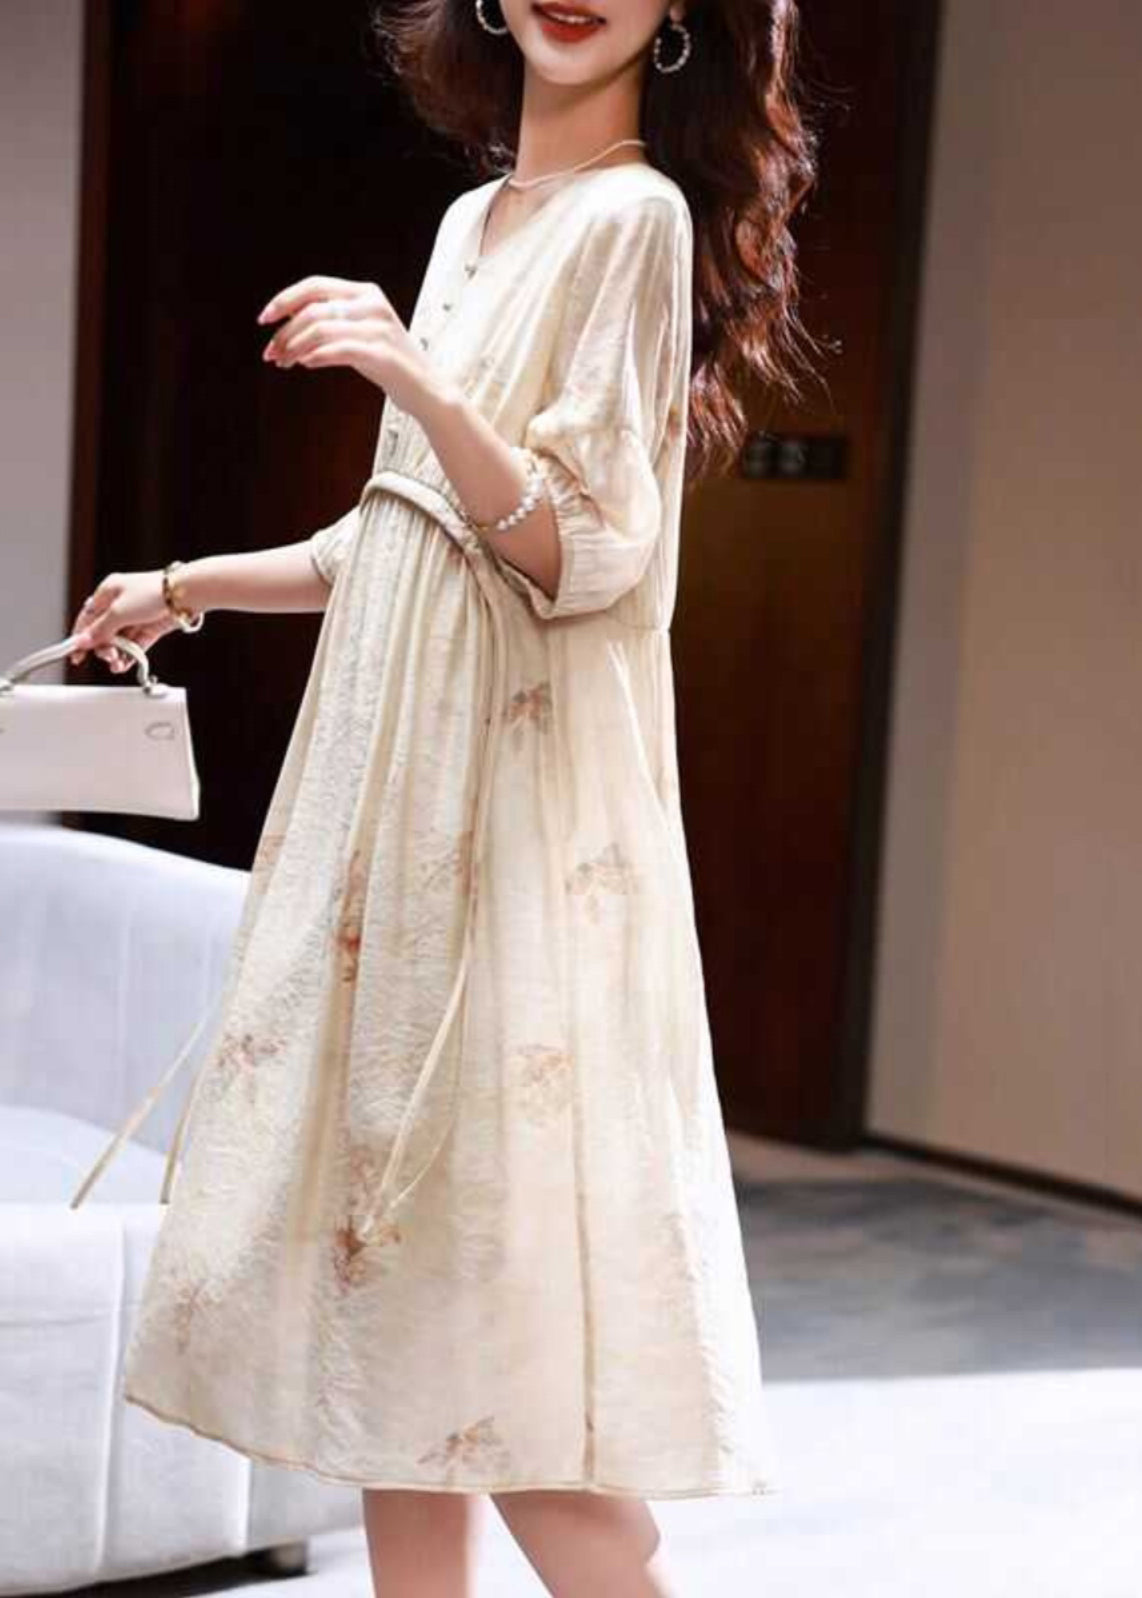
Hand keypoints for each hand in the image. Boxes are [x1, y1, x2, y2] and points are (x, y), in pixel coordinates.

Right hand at [68, 571, 179, 670]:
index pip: (87, 618)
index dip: (80, 637)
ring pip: (120, 640)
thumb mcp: (118, 612)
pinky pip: (135, 645)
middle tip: (106, 656)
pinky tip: (125, 664)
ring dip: (116, 654)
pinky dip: (129, 656)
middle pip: (103, 631)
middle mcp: (121, 604)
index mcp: (108, 592)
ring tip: (117, 663)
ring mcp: (136, 616)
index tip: (75, 654)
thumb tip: (83, 641)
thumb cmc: (152, 592)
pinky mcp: (150, 627)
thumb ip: (100, 630)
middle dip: (102, 647)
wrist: (183, 594)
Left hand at [257, 275, 441, 418]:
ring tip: (285, 362)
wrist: (427, 390)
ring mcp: (378, 328)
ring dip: (294, 347)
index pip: (314, 286)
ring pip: (319, 329)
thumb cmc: (388, 364)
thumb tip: (286, 324)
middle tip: (271, 353)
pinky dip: (315, 356)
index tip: (264, 320)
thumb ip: (331, 321)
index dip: (284, 300)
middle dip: (284, 332)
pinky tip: (305, 364)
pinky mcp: (380, 353)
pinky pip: (336, 350)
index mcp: (365, 292)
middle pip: (312, 310)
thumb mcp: (360, 333)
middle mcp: (372, 304)